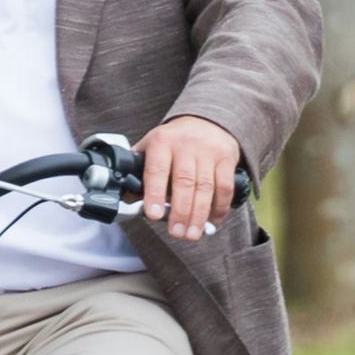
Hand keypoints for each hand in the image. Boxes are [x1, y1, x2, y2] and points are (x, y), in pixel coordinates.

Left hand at [138, 115, 244, 242]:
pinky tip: (213, 220)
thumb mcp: (152, 146)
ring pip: (205, 188)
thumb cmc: (174, 141)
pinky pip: (225, 187)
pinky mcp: (227, 158)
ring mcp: (209, 151)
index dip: (155, 193)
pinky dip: (220, 207)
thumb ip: (139, 170)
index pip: (157, 169)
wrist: (206, 120)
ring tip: (192, 233)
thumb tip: (127, 198)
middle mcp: (186, 145)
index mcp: (162, 142)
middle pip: (184, 182)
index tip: (154, 215)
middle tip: (176, 232)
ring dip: (199, 215)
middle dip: (180, 211)